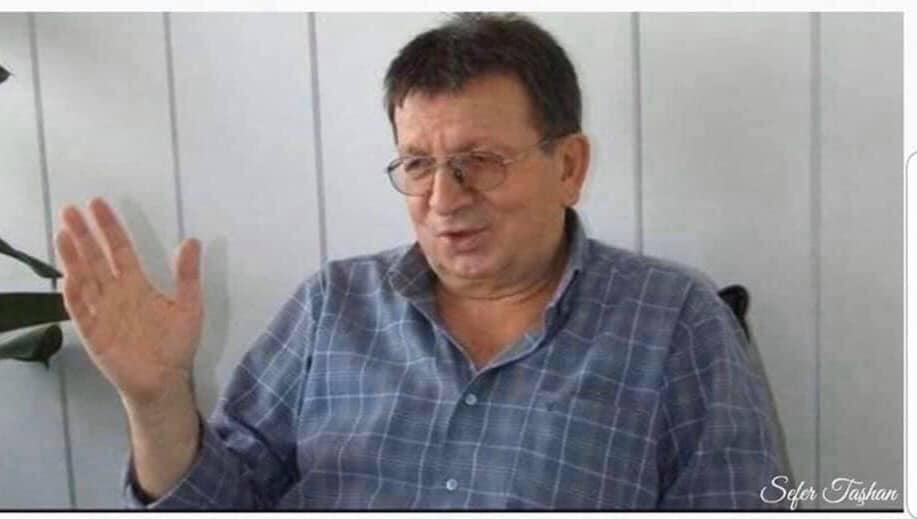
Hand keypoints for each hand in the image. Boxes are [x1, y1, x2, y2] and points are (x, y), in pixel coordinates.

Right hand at [55, 197, 202, 409]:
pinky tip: (70, 276)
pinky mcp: (94, 333)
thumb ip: (188, 275)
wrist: (166, 380)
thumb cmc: (176, 344)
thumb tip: (192, 240)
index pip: (119, 249)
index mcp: (137, 284)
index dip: (110, 227)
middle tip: (70, 208)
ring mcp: (102, 312)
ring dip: (73, 257)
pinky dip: (75, 294)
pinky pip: (82, 311)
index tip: (98, 203)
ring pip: (84, 279)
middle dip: (84, 234)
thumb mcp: (190, 306)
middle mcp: (115, 293)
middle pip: (96, 258)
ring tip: (63, 232)